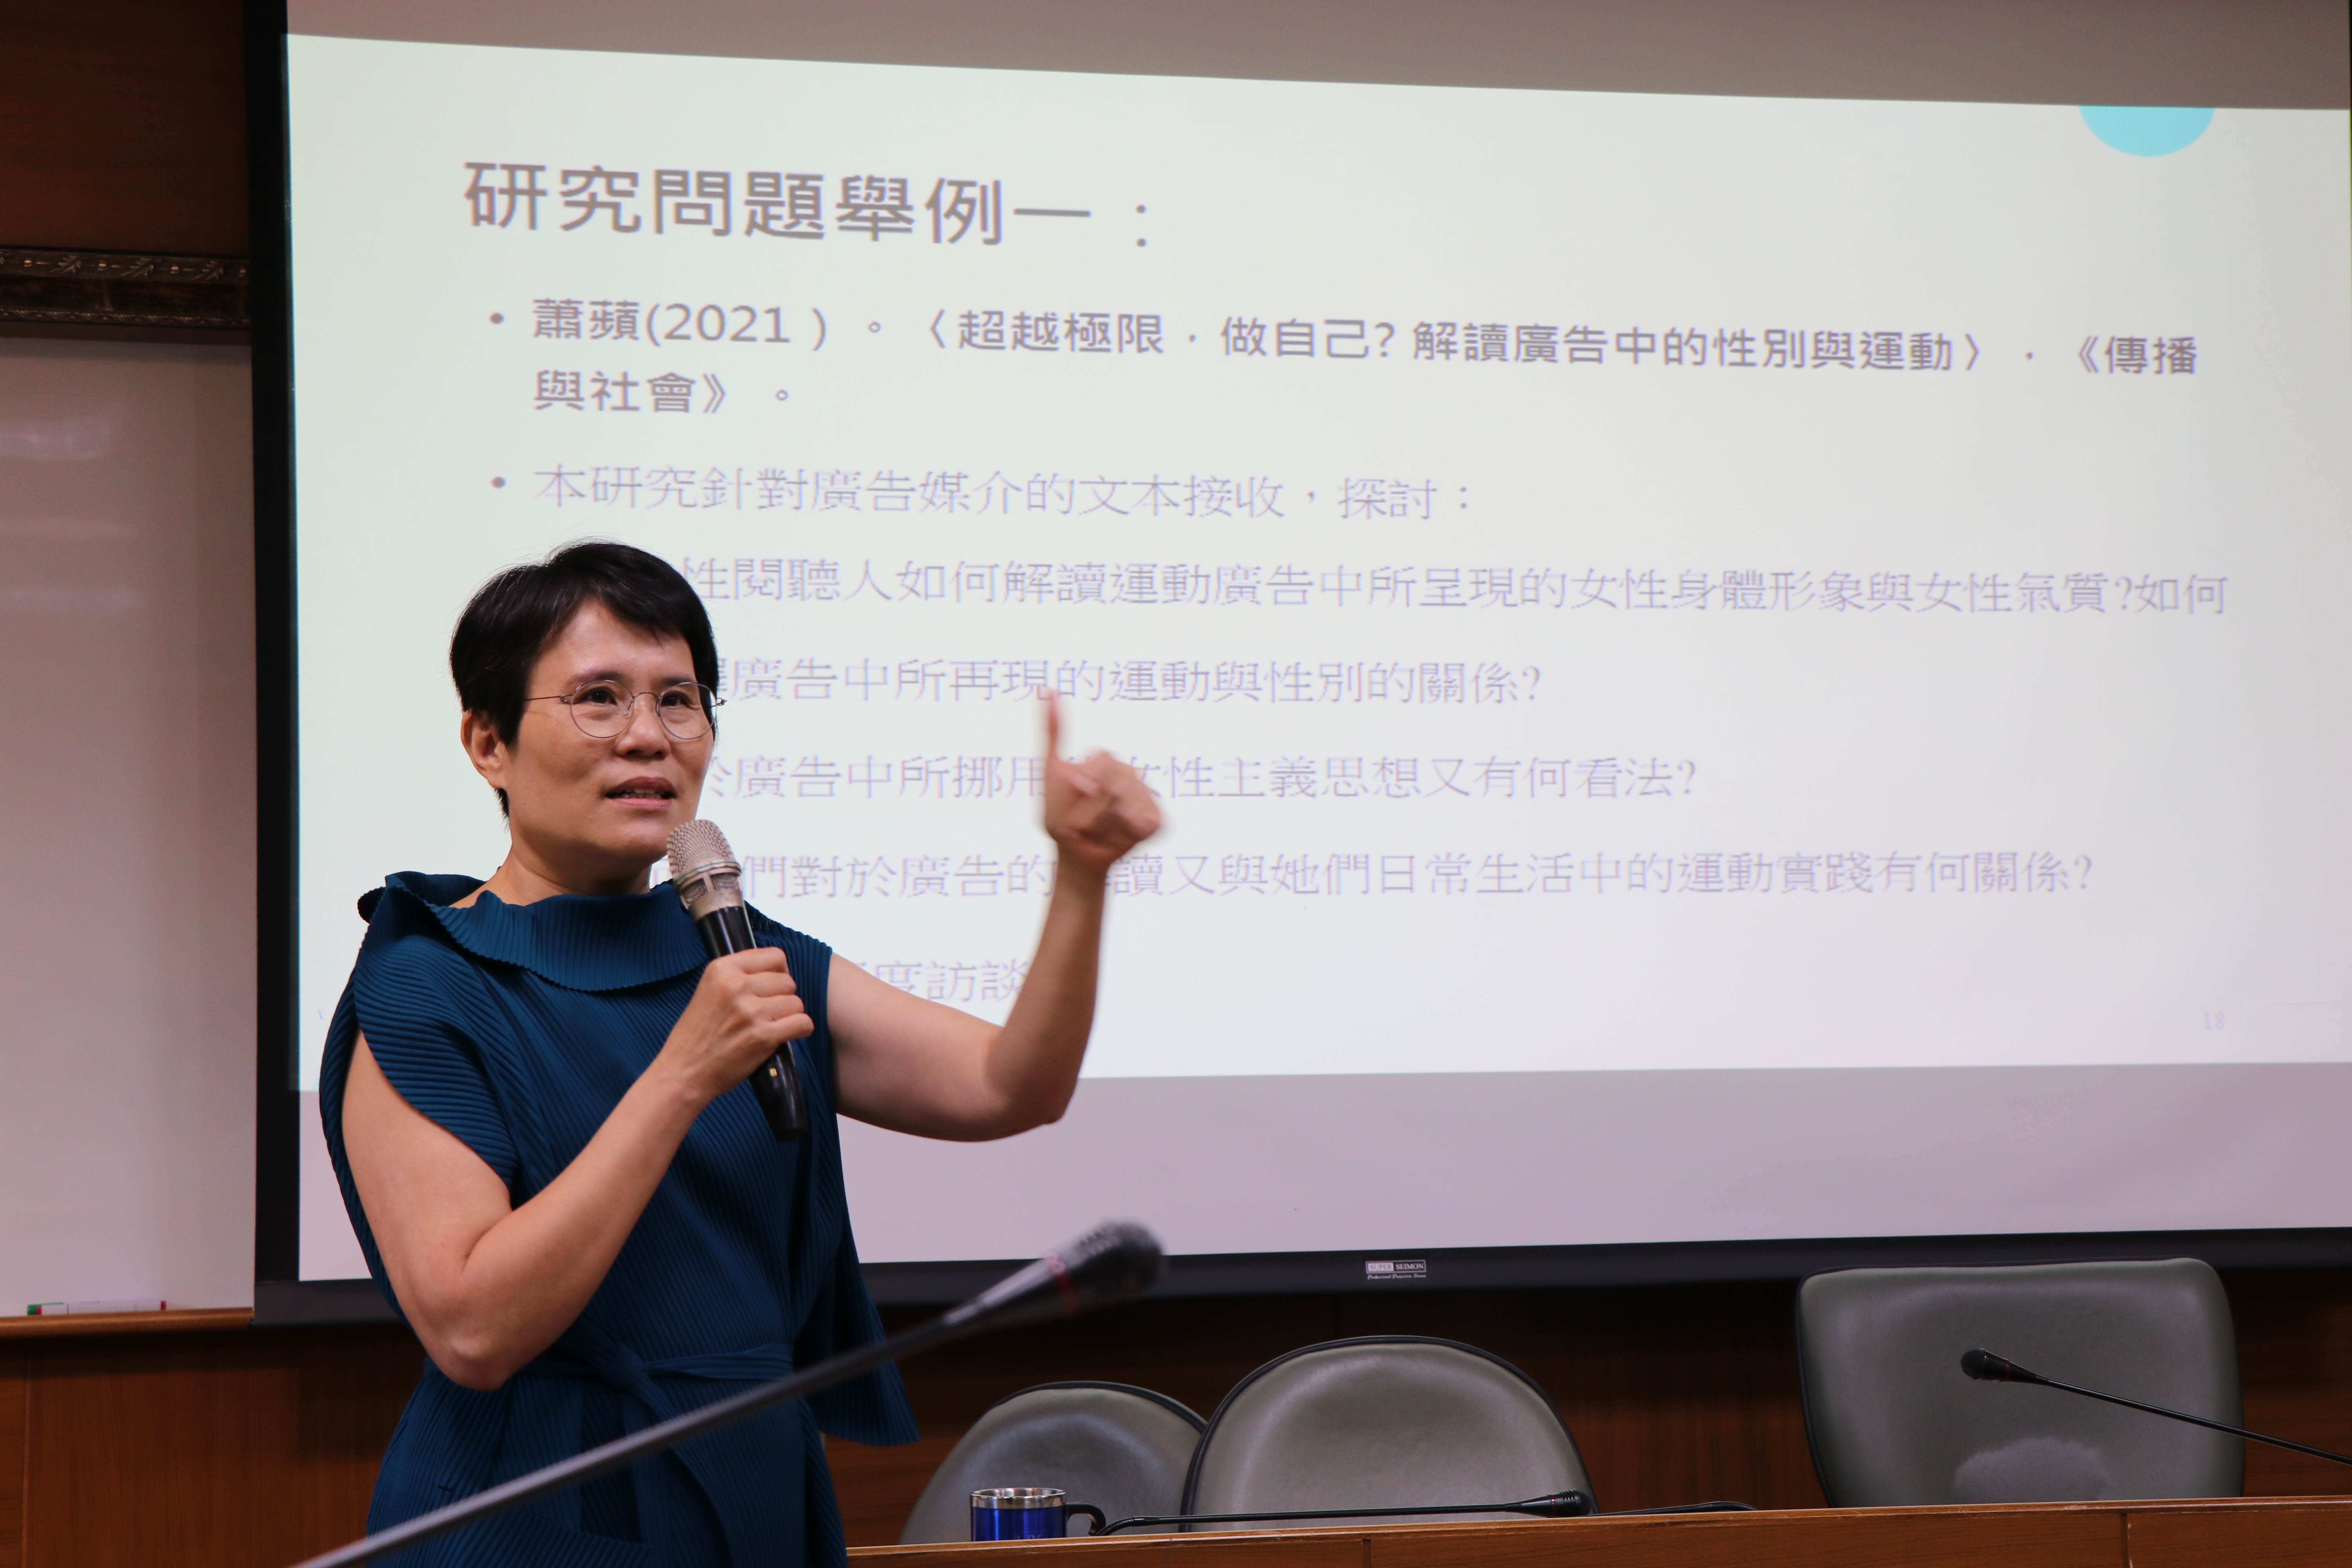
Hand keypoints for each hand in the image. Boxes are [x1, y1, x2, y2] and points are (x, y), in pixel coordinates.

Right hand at [657, 948, 812, 1104]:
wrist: (683, 1071)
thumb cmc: (697, 1034)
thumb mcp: (710, 990)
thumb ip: (740, 976)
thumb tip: (778, 971)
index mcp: (722, 969)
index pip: (775, 956)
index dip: (779, 973)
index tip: (771, 987)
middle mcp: (736, 985)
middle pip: (788, 981)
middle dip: (783, 997)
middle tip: (768, 1013)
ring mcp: (750, 1011)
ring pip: (796, 1003)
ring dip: (789, 1016)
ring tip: (771, 1026)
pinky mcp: (762, 1036)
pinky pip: (802, 1023)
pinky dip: (800, 1030)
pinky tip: (785, 1035)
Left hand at [1041, 692, 1161, 879]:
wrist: (1074, 856)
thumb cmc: (1059, 815)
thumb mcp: (1049, 771)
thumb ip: (1051, 731)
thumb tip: (1046, 688)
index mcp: (1105, 763)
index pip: (1103, 760)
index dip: (1088, 779)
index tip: (1076, 790)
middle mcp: (1129, 775)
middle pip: (1120, 778)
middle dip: (1094, 805)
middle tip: (1082, 819)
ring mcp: (1145, 797)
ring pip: (1132, 803)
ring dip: (1105, 823)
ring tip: (1096, 831)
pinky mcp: (1157, 821)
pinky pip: (1148, 822)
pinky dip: (1129, 834)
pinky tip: (1118, 837)